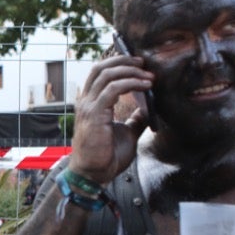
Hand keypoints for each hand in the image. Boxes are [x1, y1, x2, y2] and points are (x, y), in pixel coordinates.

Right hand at [69, 55, 151, 184]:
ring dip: (130, 71)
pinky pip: (113, 89)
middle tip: (143, 63)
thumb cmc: (106, 156)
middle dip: (123, 61)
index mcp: (91, 103)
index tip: (138, 65)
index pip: (100, 73)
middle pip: (101, 67)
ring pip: (107, 74)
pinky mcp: (95, 114)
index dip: (118, 63)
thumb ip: (135, 119)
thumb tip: (148, 108)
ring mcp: (89, 106)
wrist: (94, 174)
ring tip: (148, 76)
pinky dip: (130, 83)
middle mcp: (86, 101)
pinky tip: (145, 86)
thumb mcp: (127, 132)